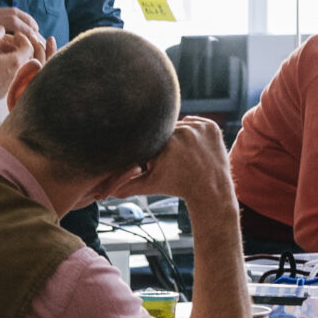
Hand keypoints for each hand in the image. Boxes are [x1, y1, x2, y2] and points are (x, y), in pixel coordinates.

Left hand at [0, 6, 42, 55]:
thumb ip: (1, 47)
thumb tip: (23, 50)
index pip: (11, 21)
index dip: (25, 30)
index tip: (34, 40)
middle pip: (14, 14)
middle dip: (29, 24)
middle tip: (38, 35)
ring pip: (15, 12)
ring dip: (27, 21)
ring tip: (36, 32)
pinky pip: (11, 13)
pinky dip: (22, 20)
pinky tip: (29, 29)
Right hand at [0, 27, 34, 101]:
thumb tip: (1, 29)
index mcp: (14, 62)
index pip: (28, 48)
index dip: (23, 39)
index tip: (16, 36)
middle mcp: (17, 75)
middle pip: (27, 59)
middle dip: (21, 50)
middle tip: (11, 44)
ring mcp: (11, 86)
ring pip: (20, 70)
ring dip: (15, 61)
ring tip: (2, 56)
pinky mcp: (4, 93)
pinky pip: (12, 81)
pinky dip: (9, 72)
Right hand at [114, 116, 231, 207]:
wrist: (210, 190)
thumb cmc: (178, 187)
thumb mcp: (151, 185)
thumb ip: (128, 185)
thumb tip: (106, 194)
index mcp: (166, 144)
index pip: (152, 136)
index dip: (153, 146)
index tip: (159, 156)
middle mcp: (184, 132)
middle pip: (167, 129)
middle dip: (167, 141)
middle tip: (174, 157)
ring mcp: (200, 129)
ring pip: (181, 125)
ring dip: (180, 135)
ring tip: (184, 153)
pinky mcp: (212, 127)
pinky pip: (196, 122)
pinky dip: (194, 131)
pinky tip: (195, 147)